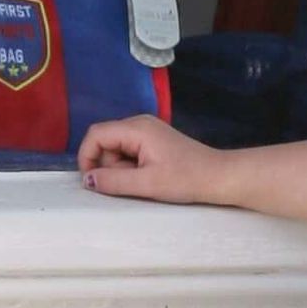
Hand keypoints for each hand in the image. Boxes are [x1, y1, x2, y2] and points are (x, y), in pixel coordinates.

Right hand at [79, 115, 225, 205]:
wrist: (219, 177)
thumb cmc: (186, 179)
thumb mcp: (147, 184)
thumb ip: (114, 180)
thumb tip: (87, 180)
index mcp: (136, 128)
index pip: (96, 134)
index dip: (87, 157)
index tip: (92, 182)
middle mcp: (139, 124)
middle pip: (105, 141)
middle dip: (107, 165)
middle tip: (128, 184)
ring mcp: (147, 131)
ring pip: (116, 148)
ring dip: (120, 168)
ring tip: (143, 181)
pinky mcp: (154, 141)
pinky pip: (129, 151)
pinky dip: (131, 167)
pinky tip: (148, 177)